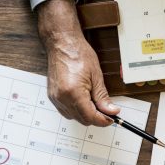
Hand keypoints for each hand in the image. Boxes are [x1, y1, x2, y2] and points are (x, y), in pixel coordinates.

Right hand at [36, 0, 119, 126]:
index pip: (90, 117)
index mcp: (74, 93)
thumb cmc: (78, 54)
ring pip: (74, 117)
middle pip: (82, 120)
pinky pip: (66, 111)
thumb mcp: (96, 76)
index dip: (103, 120)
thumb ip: (103, 97)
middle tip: (106, 110)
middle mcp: (62, 98)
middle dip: (96, 118)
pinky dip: (76, 110)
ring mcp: (55, 98)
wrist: (62, 44)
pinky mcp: (53, 96)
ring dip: (86, 114)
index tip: (112, 118)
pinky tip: (84, 101)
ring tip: (95, 102)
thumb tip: (111, 111)